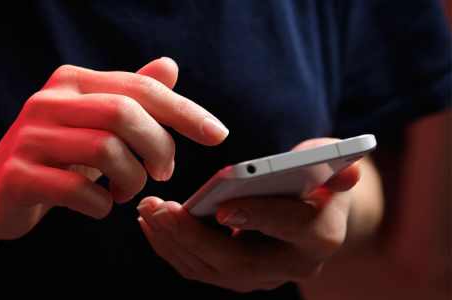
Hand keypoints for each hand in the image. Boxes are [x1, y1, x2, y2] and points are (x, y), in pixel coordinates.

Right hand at [0, 58, 228, 239]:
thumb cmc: (57, 156)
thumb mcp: (95, 123)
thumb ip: (130, 95)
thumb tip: (169, 66)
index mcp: (72, 81)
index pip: (139, 88)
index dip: (184, 111)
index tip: (217, 134)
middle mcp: (48, 101)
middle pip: (123, 113)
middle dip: (158, 147)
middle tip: (163, 172)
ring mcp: (29, 138)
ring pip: (105, 150)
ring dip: (131, 180)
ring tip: (128, 191)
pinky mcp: (18, 176)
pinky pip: (78, 190)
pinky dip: (101, 204)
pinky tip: (100, 206)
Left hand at [137, 138, 359, 292]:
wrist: (313, 214)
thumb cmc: (316, 179)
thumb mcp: (329, 164)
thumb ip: (333, 163)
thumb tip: (348, 170)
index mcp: (321, 235)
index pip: (291, 228)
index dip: (259, 217)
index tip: (223, 207)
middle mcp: (291, 266)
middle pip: (237, 262)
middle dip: (193, 236)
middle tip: (159, 208)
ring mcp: (262, 277)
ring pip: (211, 270)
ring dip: (173, 242)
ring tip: (147, 211)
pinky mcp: (237, 276)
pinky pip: (199, 269)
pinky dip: (172, 248)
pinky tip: (151, 224)